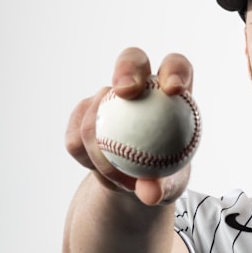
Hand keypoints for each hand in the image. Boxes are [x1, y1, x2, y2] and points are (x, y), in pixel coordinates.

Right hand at [65, 47, 193, 205]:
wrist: (135, 183)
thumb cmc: (165, 177)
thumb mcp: (170, 186)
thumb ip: (164, 186)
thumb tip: (151, 192)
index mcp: (171, 92)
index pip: (176, 66)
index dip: (175, 70)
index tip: (173, 90)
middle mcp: (140, 86)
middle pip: (132, 60)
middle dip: (127, 69)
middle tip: (125, 92)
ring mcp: (107, 98)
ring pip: (95, 103)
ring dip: (100, 140)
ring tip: (116, 175)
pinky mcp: (82, 116)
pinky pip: (75, 134)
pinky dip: (84, 156)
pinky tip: (97, 171)